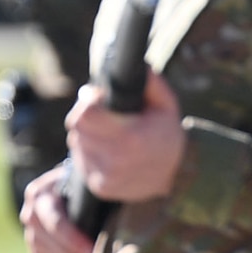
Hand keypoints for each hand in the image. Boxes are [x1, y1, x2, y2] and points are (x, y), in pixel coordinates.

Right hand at [21, 162, 92, 252]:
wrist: (76, 190)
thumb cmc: (87, 186)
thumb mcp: (88, 185)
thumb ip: (94, 195)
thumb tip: (114, 208)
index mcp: (41, 193)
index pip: (55, 223)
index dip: (75, 242)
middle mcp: (30, 212)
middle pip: (48, 242)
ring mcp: (30, 230)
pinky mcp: (34, 246)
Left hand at [66, 71, 186, 201]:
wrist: (175, 176)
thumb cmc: (167, 134)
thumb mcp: (166, 105)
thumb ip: (151, 83)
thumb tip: (138, 65)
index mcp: (130, 139)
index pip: (85, 115)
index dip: (89, 102)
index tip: (99, 98)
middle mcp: (114, 161)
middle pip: (77, 128)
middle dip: (86, 116)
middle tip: (104, 114)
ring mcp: (105, 177)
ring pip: (76, 143)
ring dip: (86, 135)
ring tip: (108, 133)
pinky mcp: (99, 187)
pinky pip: (80, 161)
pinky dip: (89, 152)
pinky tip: (107, 150)